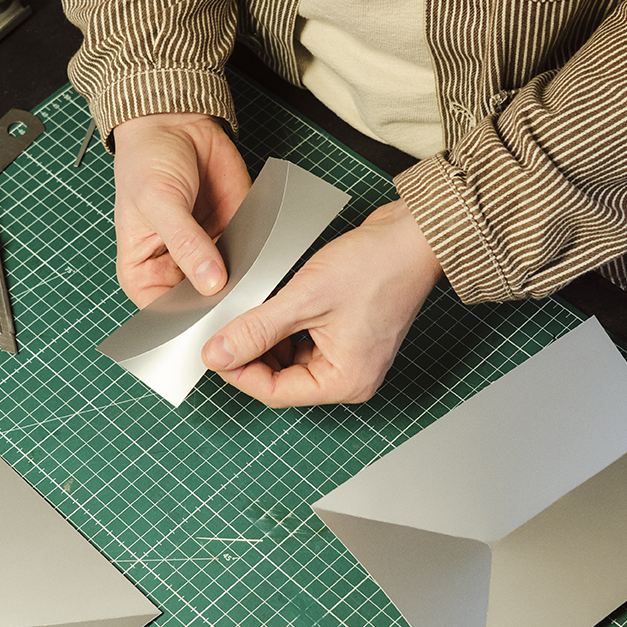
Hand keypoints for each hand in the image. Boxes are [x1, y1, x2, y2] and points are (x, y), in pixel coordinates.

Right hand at [113, 112, 250, 306]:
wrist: (177, 123)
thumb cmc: (147, 162)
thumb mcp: (159, 203)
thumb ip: (186, 244)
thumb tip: (211, 282)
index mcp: (143, 271)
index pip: (163, 314)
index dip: (186, 323)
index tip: (212, 325)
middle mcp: (176, 269)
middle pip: (200, 305)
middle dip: (220, 305)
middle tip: (241, 308)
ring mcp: (207, 255)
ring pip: (230, 285)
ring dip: (244, 284)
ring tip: (257, 284)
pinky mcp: (234, 237)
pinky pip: (250, 258)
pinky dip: (260, 260)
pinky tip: (267, 260)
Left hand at [200, 200, 442, 406]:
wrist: (414, 234)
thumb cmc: (378, 267)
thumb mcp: (305, 298)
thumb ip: (257, 329)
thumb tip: (219, 353)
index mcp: (346, 381)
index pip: (274, 391)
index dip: (238, 371)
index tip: (213, 348)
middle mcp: (350, 375)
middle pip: (280, 378)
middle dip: (251, 353)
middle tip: (225, 326)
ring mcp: (349, 354)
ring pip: (288, 358)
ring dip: (266, 338)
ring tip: (251, 310)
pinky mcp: (346, 333)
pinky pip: (303, 340)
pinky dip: (283, 326)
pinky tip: (271, 306)